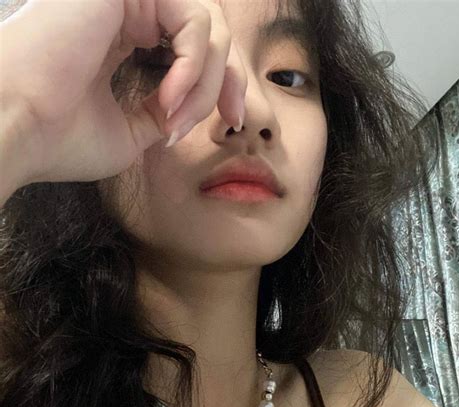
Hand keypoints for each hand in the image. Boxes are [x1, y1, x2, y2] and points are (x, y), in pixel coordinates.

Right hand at [0, 0, 247, 185]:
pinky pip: (193, 22)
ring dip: (205, 83)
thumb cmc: (60, 138)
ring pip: (205, 27)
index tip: (232, 122)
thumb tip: (187, 110)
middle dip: (228, 80)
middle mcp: (126, 11)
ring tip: (177, 121)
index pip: (192, 46)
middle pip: (208, 31)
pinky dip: (192, 69)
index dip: (223, 83)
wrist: (16, 129)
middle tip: (230, 121)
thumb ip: (163, 113)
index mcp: (122, 36)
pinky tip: (170, 102)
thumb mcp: (130, 133)